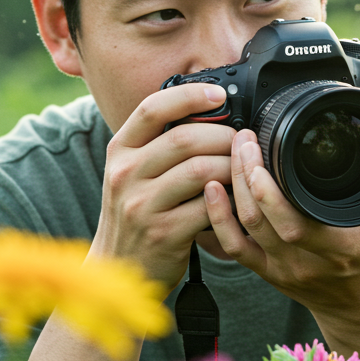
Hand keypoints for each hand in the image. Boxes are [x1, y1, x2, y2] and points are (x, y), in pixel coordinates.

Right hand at [93, 83, 235, 290]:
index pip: (151, 109)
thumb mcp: (133, 172)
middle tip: (241, 143)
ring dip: (231, 168)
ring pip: (201, 170)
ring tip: (241, 171)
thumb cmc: (136, 212)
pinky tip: (235, 200)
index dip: (188, 95)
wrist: (118, 265)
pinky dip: (229, 200)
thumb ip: (158, 144)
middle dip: (223, 137)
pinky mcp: (163, 233)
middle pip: (185, 138)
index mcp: (120, 151)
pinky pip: (208, 207)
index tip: (218, 95)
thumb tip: (209, 111)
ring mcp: (142, 205)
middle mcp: (125, 174)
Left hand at [203, 129, 359, 320]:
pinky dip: (217, 218)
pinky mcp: (264, 271)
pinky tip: (211, 189)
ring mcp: (280, 269)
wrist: (357, 303)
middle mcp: (304, 262)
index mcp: (337, 250)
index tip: (261, 154)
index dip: (270, 195)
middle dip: (245, 176)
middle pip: (262, 221)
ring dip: (233, 188)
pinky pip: (232, 247)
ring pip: (244, 229)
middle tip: (243, 138)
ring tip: (233, 150)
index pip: (294, 226)